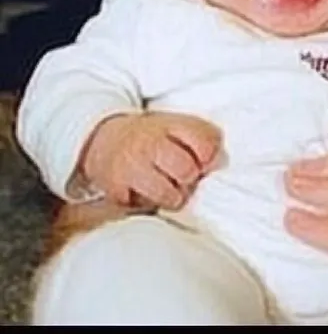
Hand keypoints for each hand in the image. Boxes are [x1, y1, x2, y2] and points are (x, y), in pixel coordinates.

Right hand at [79, 111, 221, 210]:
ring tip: (166, 187)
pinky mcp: (115, 189)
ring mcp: (131, 167)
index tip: (201, 160)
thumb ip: (204, 139)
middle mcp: (150, 145)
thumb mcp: (178, 126)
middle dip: (189, 178)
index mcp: (170, 126)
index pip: (205, 146)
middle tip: (181, 176)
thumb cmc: (151, 137)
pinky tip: (144, 192)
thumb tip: (217, 163)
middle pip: (187, 172)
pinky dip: (148, 205)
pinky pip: (144, 208)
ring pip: (168, 196)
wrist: (103, 139)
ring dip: (172, 197)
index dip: (209, 158)